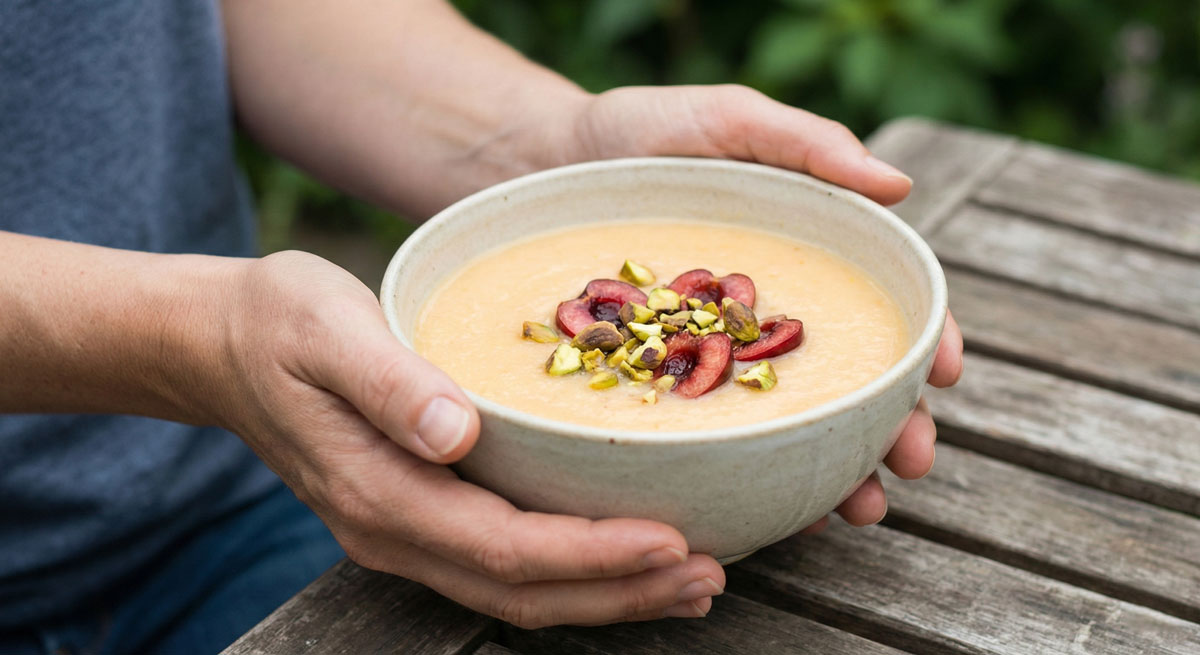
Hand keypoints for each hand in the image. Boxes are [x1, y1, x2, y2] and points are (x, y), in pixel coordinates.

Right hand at [215, 252, 724, 627]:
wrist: (222, 345)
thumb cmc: (278, 322)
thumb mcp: (326, 329)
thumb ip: (391, 382)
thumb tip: (456, 433)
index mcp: (379, 491)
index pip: (504, 547)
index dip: (592, 553)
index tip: (671, 539)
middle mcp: (394, 530)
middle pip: (523, 591)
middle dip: (620, 591)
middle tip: (709, 577)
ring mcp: (404, 532)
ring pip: (517, 592)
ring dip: (607, 594)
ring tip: (690, 583)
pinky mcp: (417, 515)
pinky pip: (503, 566)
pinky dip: (573, 572)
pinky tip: (623, 556)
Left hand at [563, 85, 965, 527]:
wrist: (545, 162)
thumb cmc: (645, 132)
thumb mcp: (728, 121)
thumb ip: (806, 145)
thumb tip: (898, 187)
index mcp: (805, 256)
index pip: (881, 302)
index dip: (922, 337)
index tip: (944, 373)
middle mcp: (769, 316)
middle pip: (850, 376)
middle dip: (895, 424)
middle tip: (909, 465)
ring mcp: (719, 357)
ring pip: (793, 421)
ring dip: (840, 468)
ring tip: (858, 508)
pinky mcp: (666, 384)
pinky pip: (715, 437)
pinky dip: (756, 473)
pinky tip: (779, 507)